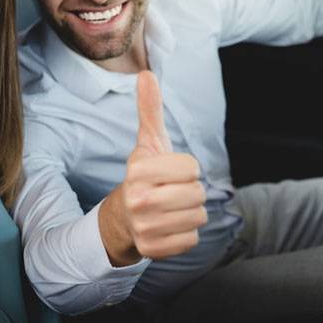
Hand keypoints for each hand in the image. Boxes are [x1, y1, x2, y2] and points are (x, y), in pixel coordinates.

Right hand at [120, 71, 206, 259]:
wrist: (124, 216)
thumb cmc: (145, 174)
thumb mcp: (148, 143)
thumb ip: (150, 109)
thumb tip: (146, 73)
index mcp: (138, 169)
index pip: (192, 168)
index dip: (187, 168)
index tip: (170, 172)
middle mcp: (137, 198)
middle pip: (197, 194)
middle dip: (191, 192)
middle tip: (171, 192)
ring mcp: (143, 226)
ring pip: (198, 217)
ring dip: (191, 213)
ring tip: (170, 208)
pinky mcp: (151, 249)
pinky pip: (191, 239)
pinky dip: (185, 234)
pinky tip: (168, 226)